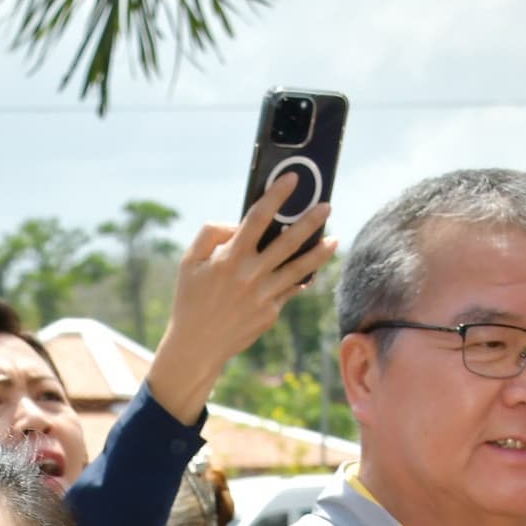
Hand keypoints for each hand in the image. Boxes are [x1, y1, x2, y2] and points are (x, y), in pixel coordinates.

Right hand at [147, 171, 337, 423]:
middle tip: (328, 204)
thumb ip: (210, 234)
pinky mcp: (271, 313)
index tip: (292, 178)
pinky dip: (303, 278)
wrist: (197, 346)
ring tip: (336, 238)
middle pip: (288, 241)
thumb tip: (237, 223)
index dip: (276, 195)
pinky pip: (291, 289)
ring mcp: (264, 296)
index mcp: (229, 258)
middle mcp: (250, 275)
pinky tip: (313, 269)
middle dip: (310, 220)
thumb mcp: (189, 262)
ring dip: (320, 252)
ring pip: (300, 268)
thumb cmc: (191, 298)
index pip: (257, 218)